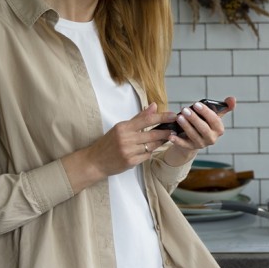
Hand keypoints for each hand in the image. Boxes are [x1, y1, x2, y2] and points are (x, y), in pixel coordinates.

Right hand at [62, 103, 179, 193]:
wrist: (95, 161)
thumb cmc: (108, 143)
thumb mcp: (120, 127)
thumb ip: (138, 118)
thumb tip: (153, 105)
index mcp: (123, 127)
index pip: (147, 120)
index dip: (162, 117)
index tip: (173, 115)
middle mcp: (126, 138)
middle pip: (153, 134)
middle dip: (166, 132)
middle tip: (174, 129)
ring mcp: (129, 151)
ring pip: (152, 146)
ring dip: (160, 143)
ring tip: (164, 139)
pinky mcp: (131, 162)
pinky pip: (147, 155)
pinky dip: (149, 152)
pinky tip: (148, 150)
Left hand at [164, 96, 235, 165]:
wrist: (195, 137)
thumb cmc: (205, 123)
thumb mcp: (214, 115)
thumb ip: (224, 107)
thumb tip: (233, 99)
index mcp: (219, 129)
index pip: (214, 120)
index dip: (206, 112)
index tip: (196, 104)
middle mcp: (212, 138)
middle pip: (203, 129)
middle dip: (194, 119)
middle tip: (185, 109)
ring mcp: (201, 144)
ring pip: (193, 135)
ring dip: (186, 126)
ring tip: (179, 117)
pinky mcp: (190, 148)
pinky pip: (183, 145)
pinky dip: (177, 140)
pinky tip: (171, 135)